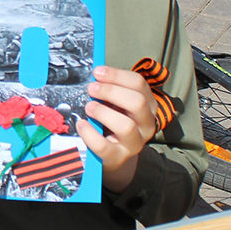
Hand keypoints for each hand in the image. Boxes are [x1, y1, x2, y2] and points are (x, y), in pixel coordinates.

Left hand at [79, 67, 158, 192]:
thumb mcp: (117, 104)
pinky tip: (82, 124)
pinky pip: (104, 146)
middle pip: (138, 102)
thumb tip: (94, 73)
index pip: (139, 84)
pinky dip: (90, 134)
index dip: (117, 75)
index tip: (97, 72)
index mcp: (148, 105)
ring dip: (103, 112)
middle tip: (91, 89)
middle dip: (111, 92)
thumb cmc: (113, 123)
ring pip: (126, 126)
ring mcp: (134, 143)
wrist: (114, 155)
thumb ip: (110, 90)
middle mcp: (146, 124)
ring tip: (89, 107)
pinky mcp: (118, 157)